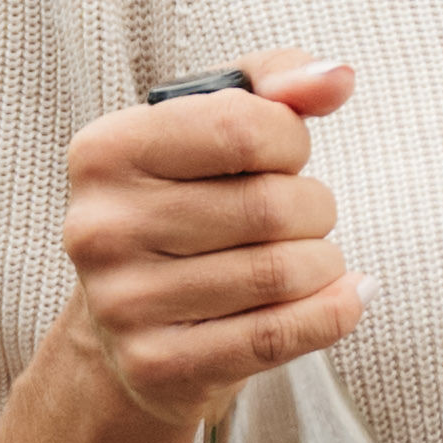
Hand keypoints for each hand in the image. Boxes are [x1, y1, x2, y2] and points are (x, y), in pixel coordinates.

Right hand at [54, 56, 361, 428]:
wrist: (132, 324)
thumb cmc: (188, 203)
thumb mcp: (216, 124)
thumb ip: (277, 81)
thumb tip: (335, 79)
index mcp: (104, 152)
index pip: (243, 126)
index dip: (291, 140)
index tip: (283, 157)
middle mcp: (99, 227)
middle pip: (270, 205)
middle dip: (312, 207)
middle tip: (298, 217)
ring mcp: (122, 303)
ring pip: (282, 272)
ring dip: (322, 262)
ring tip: (304, 259)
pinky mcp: (156, 364)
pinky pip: (277, 336)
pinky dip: (331, 313)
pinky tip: (342, 297)